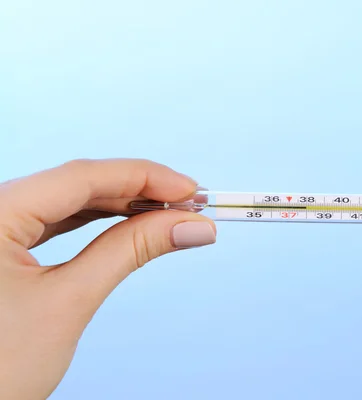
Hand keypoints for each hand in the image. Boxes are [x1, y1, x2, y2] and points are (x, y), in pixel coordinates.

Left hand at [0, 159, 215, 398]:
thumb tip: (190, 227)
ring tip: (166, 216)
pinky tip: (126, 224)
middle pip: (75, 185)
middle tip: (188, 206)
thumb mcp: (70, 302)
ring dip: (120, 207)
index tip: (190, 190)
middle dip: (137, 193)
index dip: (143, 177)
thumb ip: (131, 250)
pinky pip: (52, 222)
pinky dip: (94, 223)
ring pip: (66, 202)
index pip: (80, 177)